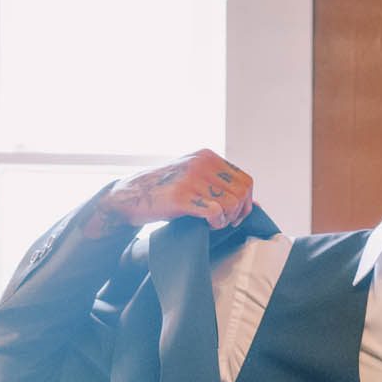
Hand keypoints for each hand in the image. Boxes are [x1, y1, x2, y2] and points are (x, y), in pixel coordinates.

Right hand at [83, 150, 255, 236]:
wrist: (128, 196)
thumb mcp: (191, 177)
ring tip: (213, 223)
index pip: (245, 179)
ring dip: (226, 218)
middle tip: (225, 222)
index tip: (236, 215)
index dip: (246, 202)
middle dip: (238, 212)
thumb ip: (217, 183)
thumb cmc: (161, 190)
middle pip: (241, 192)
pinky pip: (215, 211)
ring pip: (231, 202)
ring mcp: (191, 179)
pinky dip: (216, 222)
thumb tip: (253, 203)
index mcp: (206, 156)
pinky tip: (207, 225)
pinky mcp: (182, 197)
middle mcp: (201, 163)